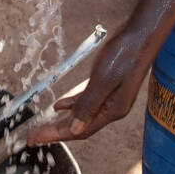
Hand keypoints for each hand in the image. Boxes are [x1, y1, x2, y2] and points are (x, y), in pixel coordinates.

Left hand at [25, 30, 147, 144]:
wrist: (142, 35)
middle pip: (80, 126)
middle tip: (33, 137)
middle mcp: (112, 108)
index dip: (56, 136)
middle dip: (56, 132)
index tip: (35, 139)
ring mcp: (111, 98)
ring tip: (43, 126)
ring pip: (82, 114)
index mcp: (112, 110)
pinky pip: (86, 101)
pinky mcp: (109, 86)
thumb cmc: (124, 54)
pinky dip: (72, 104)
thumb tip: (74, 128)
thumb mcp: (103, 80)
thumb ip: (88, 104)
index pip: (80, 130)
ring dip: (62, 120)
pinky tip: (60, 105)